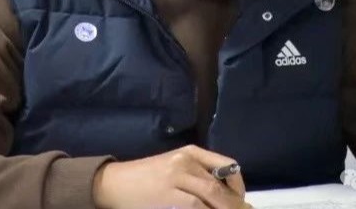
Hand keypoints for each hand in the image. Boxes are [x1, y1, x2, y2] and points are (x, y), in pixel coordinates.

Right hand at [93, 144, 250, 208]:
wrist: (113, 183)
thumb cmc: (146, 178)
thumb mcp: (175, 168)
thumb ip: (198, 175)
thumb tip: (225, 194)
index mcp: (191, 152)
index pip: (227, 166)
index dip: (238, 186)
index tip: (242, 201)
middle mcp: (186, 161)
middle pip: (220, 185)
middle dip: (235, 204)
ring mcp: (176, 177)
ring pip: (212, 196)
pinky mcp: (168, 195)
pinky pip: (196, 207)